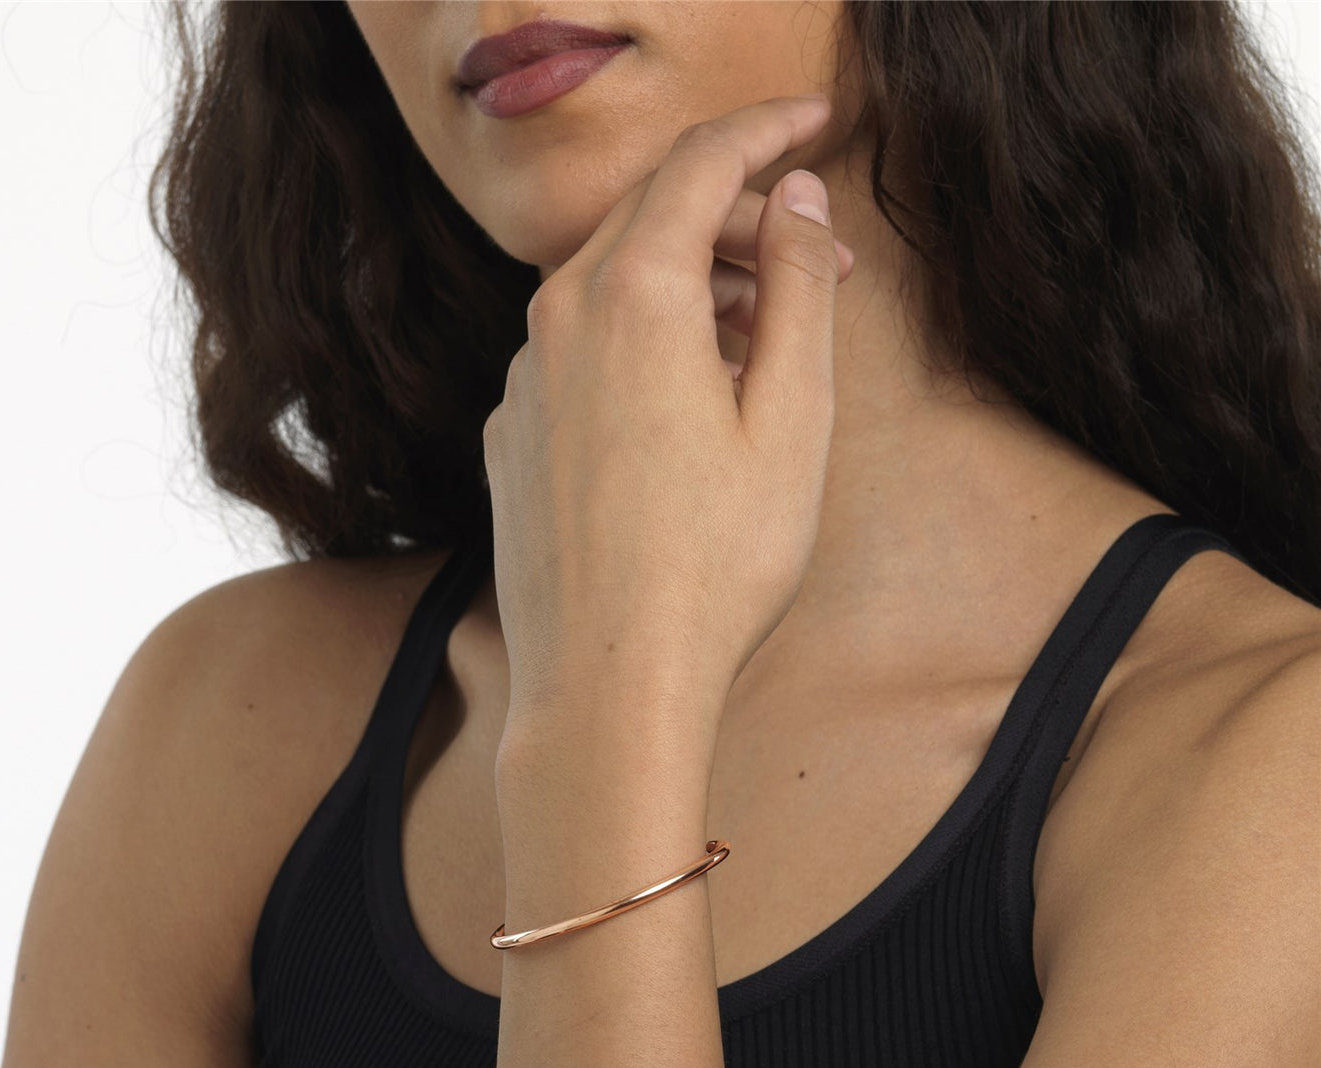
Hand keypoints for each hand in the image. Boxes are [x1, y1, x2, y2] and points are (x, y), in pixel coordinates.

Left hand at [483, 93, 851, 729]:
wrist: (605, 687)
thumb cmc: (712, 568)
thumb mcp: (791, 421)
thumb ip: (797, 289)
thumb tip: (794, 197)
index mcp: (631, 297)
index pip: (700, 164)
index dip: (766, 129)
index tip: (816, 119)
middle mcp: (556, 322)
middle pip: (650, 221)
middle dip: (740, 221)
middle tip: (819, 262)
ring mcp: (522, 382)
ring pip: (611, 288)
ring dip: (692, 288)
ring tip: (767, 338)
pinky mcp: (509, 437)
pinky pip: (578, 353)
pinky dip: (639, 344)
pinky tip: (686, 401)